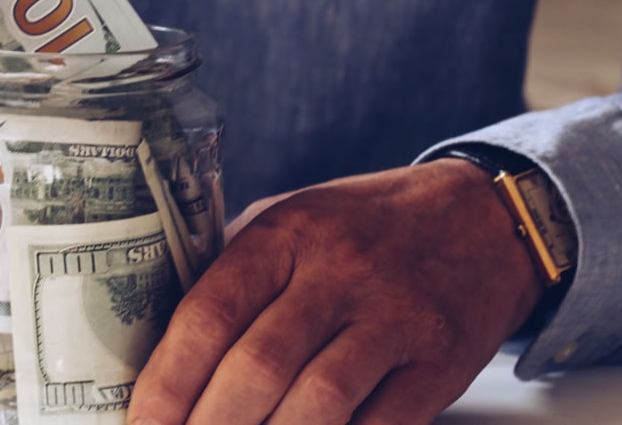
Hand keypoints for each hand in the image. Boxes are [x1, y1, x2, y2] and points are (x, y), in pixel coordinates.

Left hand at [129, 158, 544, 423]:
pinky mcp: (439, 363)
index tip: (140, 423)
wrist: (481, 217)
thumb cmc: (363, 226)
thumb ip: (232, 271)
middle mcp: (339, 272)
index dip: (168, 378)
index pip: (210, 312)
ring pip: (317, 403)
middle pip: (258, 366)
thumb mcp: (291, 220)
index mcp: (286, 233)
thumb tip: (160, 348)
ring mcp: (394, 318)